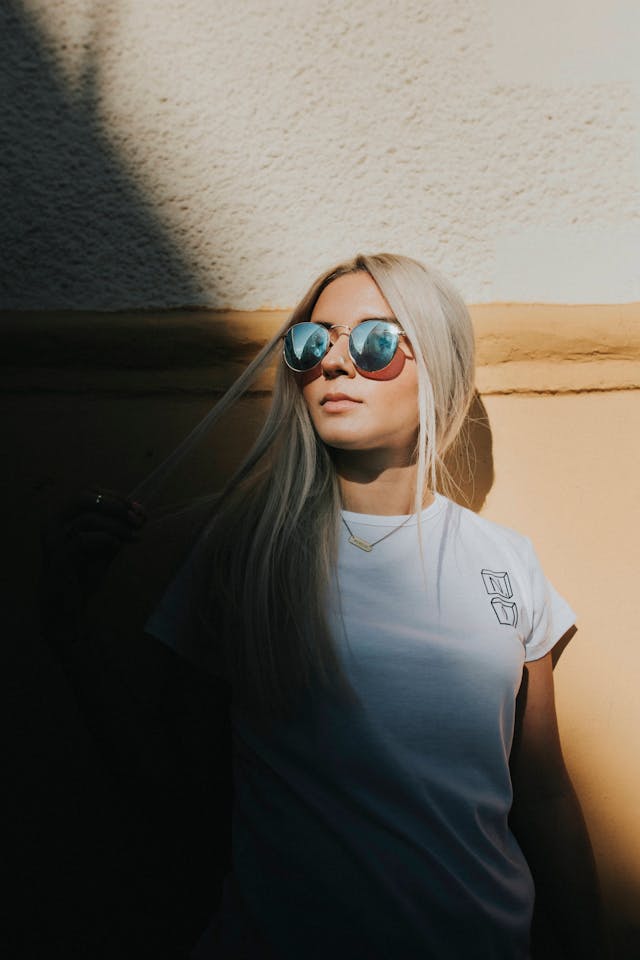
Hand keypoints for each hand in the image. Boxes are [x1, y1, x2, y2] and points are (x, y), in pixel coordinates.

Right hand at [39, 487, 146, 651]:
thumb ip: (117, 528)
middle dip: (116, 506)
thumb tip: (139, 513)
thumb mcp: (105, 546)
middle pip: (85, 497)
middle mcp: (55, 522)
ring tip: (134, 536)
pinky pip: (84, 539)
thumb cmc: (84, 572)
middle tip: (137, 519)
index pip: (91, 492)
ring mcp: (54, 538)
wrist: (67, 604)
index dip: (117, 497)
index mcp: (64, 515)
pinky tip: (118, 546)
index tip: (139, 510)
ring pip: (88, 518)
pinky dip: (106, 539)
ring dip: (117, 525)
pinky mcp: (58, 556)